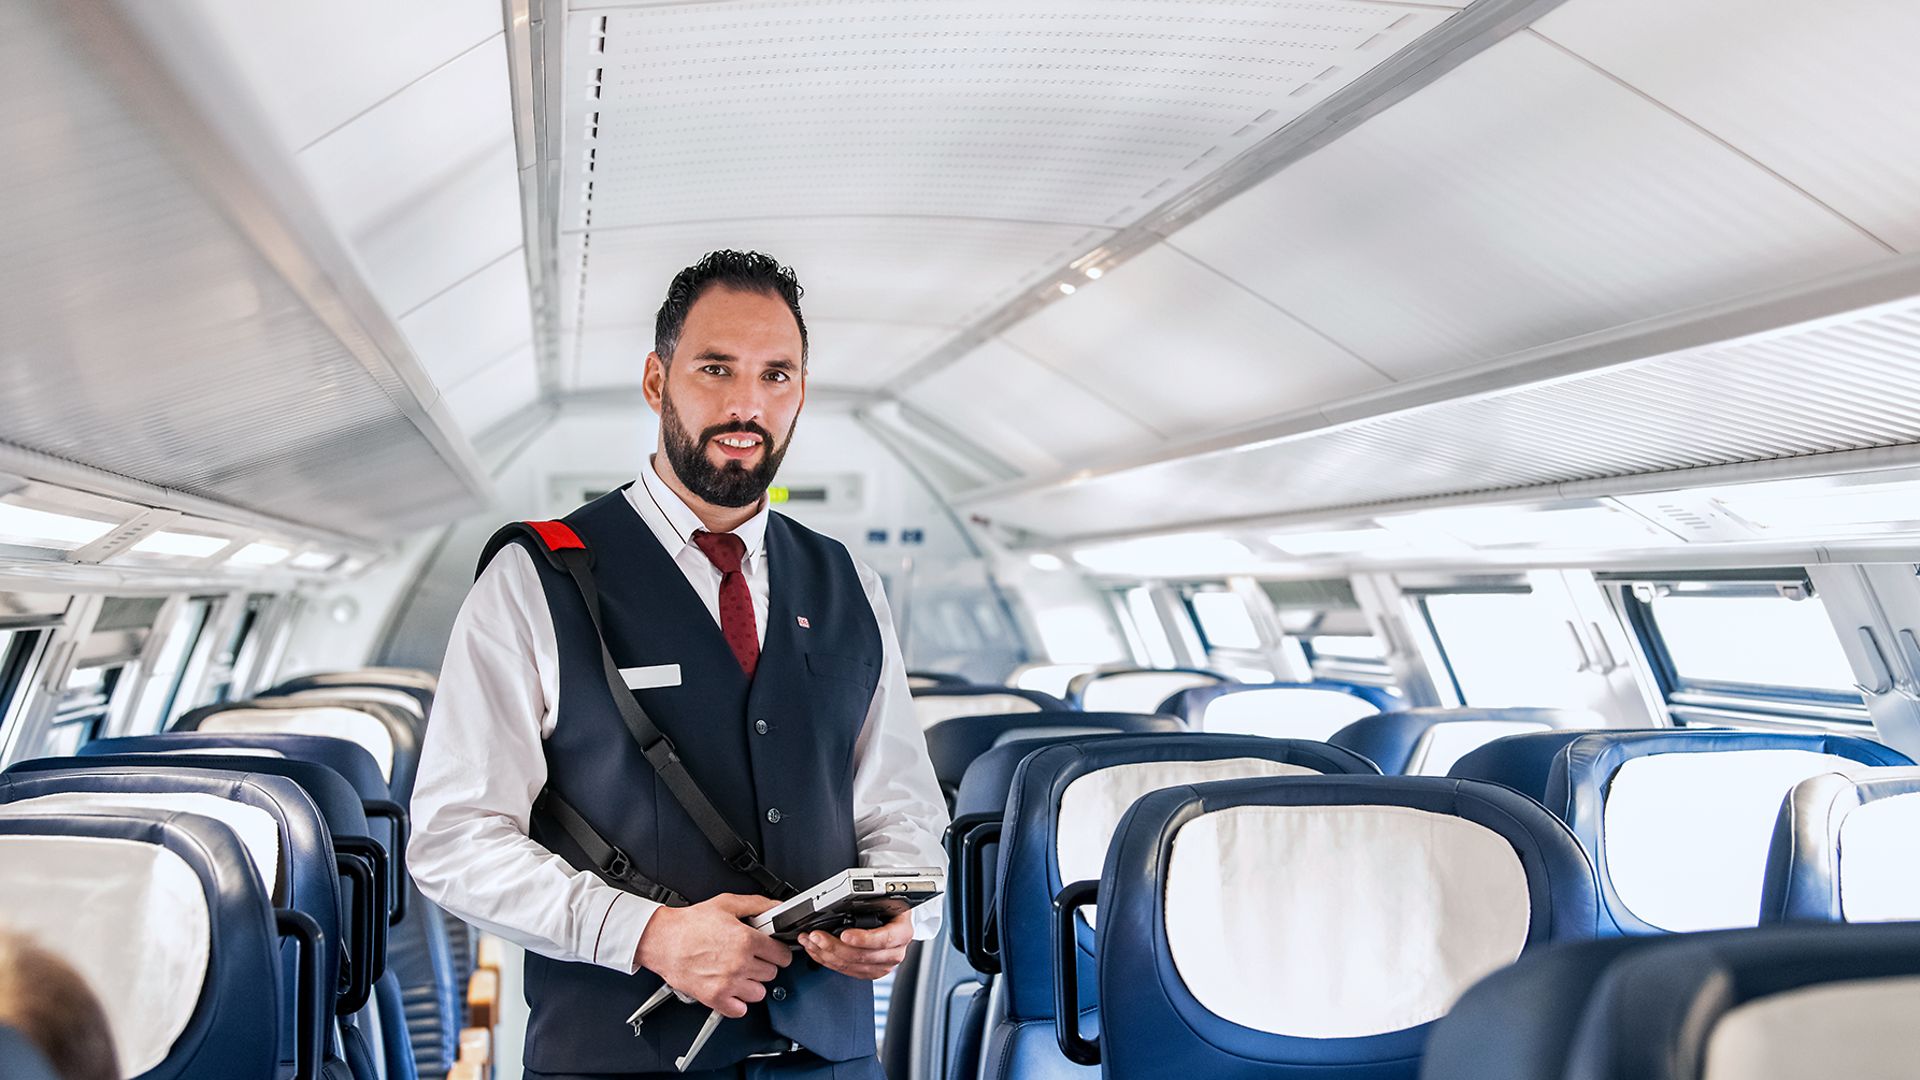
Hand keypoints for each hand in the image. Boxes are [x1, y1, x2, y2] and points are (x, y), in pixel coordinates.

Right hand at [634, 893, 791, 1017]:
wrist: (662, 940)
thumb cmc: (690, 924)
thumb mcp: (726, 904)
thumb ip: (757, 905)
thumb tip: (777, 908)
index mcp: (746, 940)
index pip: (782, 955)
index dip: (777, 951)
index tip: (771, 951)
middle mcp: (739, 963)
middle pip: (772, 973)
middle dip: (763, 965)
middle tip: (749, 957)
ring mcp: (728, 983)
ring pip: (759, 993)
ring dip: (751, 984)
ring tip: (739, 972)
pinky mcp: (714, 998)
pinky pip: (740, 1010)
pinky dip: (737, 1002)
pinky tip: (730, 988)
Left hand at [798, 910, 912, 979]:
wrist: (896, 921)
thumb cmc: (891, 908)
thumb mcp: (888, 900)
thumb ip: (872, 902)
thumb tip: (848, 899)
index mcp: (902, 932)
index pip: (884, 939)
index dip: (862, 939)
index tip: (845, 935)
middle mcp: (895, 952)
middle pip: (861, 956)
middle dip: (833, 946)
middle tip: (817, 936)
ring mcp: (883, 965)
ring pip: (850, 966)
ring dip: (825, 954)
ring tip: (811, 941)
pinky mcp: (870, 972)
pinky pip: (846, 971)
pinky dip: (827, 961)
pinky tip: (817, 951)